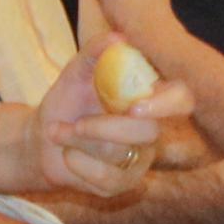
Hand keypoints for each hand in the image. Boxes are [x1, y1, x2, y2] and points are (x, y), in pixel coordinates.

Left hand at [34, 43, 182, 197]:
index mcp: (149, 98)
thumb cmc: (67, 102)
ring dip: (80, 143)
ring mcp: (140, 160)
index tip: (135, 107)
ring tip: (57, 132)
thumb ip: (94, 53)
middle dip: (105, 128)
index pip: (182, 99)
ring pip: (120, 154)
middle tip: (76, 124)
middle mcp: (152, 130)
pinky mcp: (122, 185)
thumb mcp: (75, 72)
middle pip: (149, 133)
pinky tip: (67, 156)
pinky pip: (107, 179)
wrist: (41, 140)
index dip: (167, 104)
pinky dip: (78, 165)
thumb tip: (117, 38)